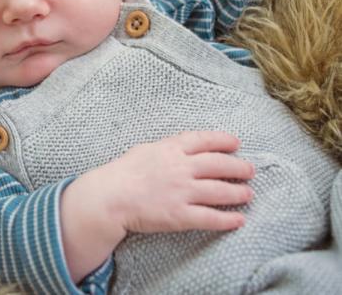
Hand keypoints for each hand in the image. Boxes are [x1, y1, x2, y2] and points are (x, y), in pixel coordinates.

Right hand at [102, 131, 253, 233]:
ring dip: (238, 193)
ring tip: (248, 194)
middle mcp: (181, 168)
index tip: (236, 143)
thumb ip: (167, 148)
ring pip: (219, 191)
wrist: (110, 196)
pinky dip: (227, 220)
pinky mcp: (180, 215)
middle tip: (250, 170)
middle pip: (218, 165)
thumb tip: (183, 148)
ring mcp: (182, 191)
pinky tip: (239, 220)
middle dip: (238, 167)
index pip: (204, 140)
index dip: (223, 141)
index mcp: (171, 149)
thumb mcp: (146, 149)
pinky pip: (209, 217)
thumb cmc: (123, 171)